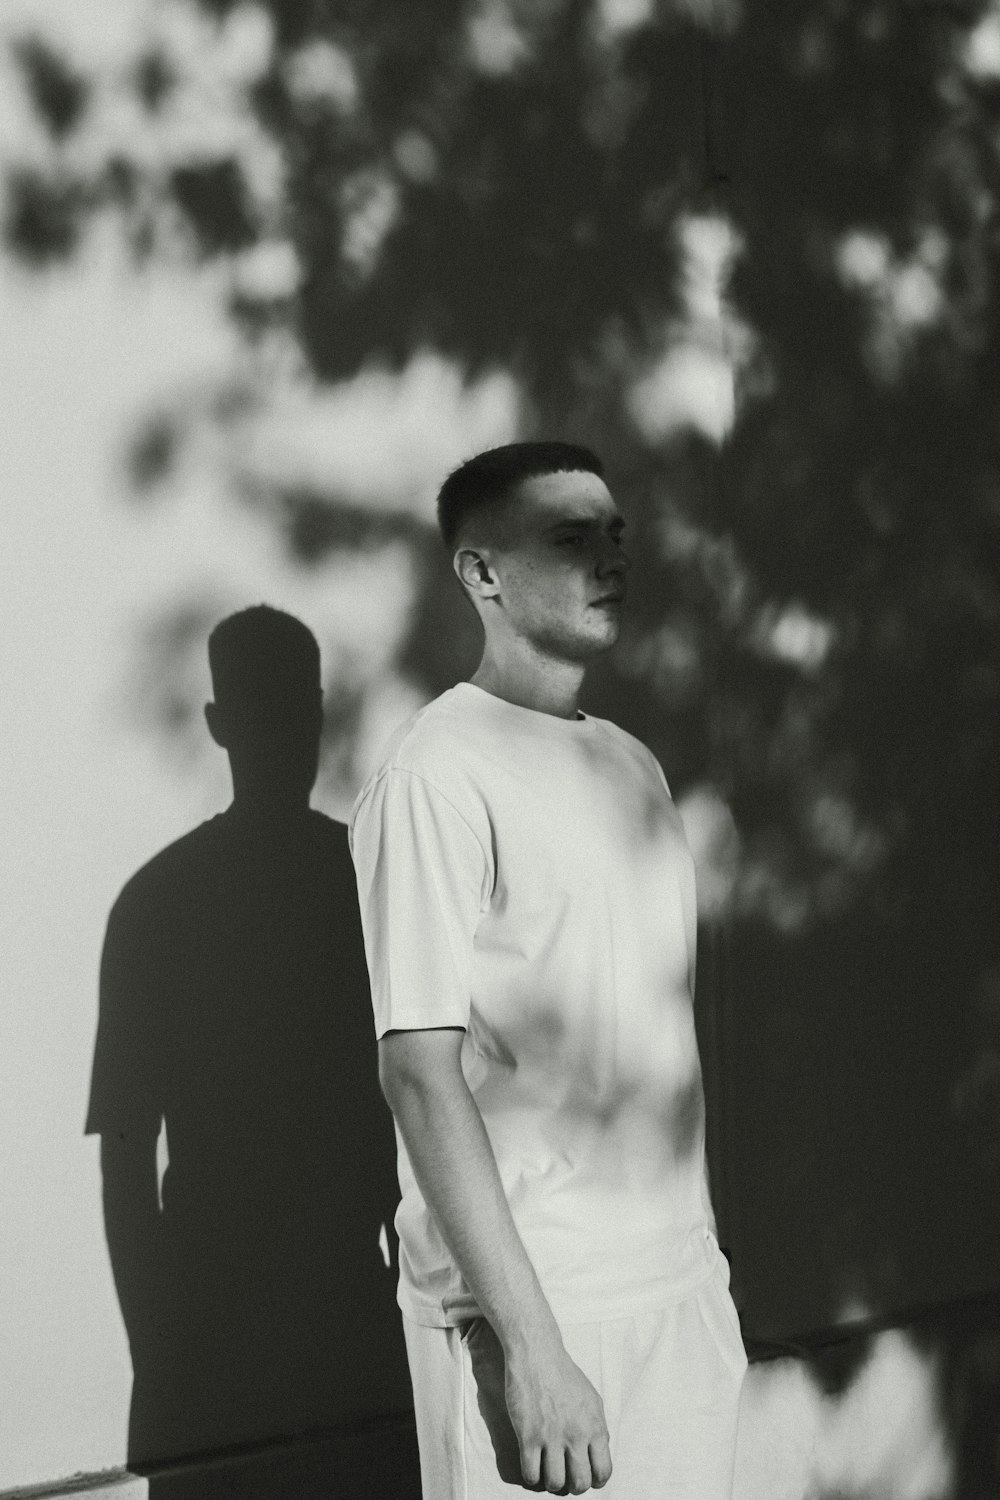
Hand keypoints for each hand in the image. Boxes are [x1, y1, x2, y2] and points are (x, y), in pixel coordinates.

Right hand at [498, 1327, 612, 1493]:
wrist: (537, 1354)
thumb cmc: (564, 1374)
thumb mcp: (591, 1398)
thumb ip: (597, 1427)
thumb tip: (598, 1451)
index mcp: (595, 1426)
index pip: (603, 1472)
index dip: (594, 1480)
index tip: (585, 1475)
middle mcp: (576, 1435)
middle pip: (580, 1483)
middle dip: (573, 1485)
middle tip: (565, 1475)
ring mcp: (552, 1437)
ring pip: (555, 1484)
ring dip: (551, 1483)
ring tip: (547, 1471)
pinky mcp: (528, 1435)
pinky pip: (531, 1474)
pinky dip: (531, 1476)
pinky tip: (531, 1464)